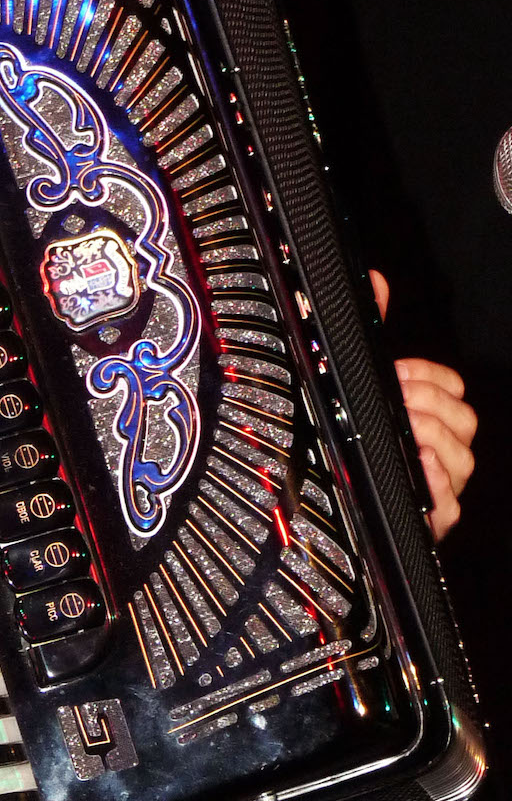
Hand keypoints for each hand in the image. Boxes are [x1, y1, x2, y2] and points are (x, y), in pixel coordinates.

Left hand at [369, 269, 477, 538]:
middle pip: (464, 419)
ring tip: (403, 429)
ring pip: (461, 457)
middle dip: (429, 401)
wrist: (337, 503)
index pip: (454, 387)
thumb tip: (375, 280)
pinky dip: (435, 483)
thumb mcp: (358, 382)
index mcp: (431, 415)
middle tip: (396, 398)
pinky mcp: (433, 520)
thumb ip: (370, 329)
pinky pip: (449, 503)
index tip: (397, 370)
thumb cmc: (354, 439)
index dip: (429, 375)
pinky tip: (414, 465)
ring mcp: (444, 485)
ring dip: (431, 437)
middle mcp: (446, 449)